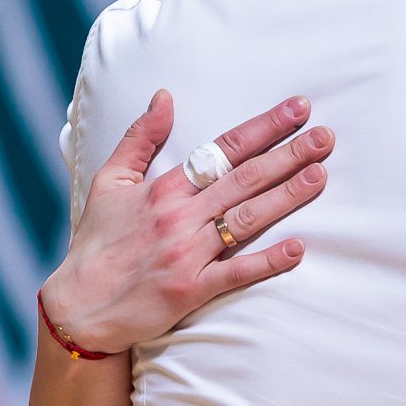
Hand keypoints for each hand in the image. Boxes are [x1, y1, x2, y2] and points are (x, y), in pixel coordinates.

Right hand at [40, 90, 334, 355]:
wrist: (79, 308)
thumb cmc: (97, 242)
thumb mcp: (110, 182)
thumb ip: (139, 138)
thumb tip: (163, 96)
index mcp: (164, 188)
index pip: (224, 149)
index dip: (264, 127)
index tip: (298, 109)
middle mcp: (180, 216)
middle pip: (244, 178)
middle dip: (288, 154)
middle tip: (326, 137)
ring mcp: (188, 253)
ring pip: (246, 219)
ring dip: (286, 196)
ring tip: (320, 175)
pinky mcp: (192, 290)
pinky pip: (237, 273)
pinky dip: (268, 261)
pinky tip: (299, 248)